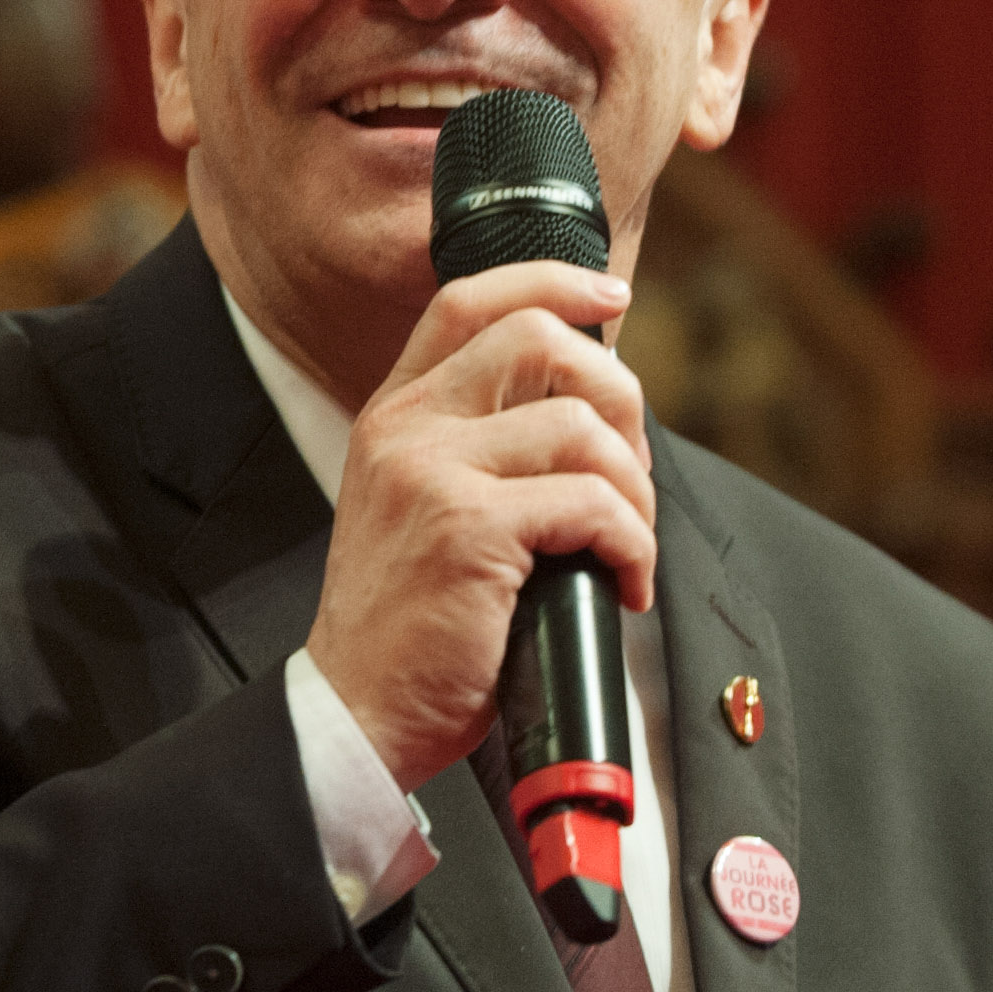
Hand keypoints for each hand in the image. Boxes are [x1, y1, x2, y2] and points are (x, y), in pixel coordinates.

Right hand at [304, 261, 654, 788]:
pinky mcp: (469, 530)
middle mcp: (406, 428)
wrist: (357, 711)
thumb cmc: (408, 627)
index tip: (611, 295)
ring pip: (581, 428)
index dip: (550, 280)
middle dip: (619, 392)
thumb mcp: (419, 509)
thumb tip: (587, 413)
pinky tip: (621, 586)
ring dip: (635, 491)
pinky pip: (592, 506)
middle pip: (538, 337)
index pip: (468, 300)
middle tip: (632, 467)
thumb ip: (474, 448)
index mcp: (393, 414)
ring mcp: (433, 474)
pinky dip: (631, 546)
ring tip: (628, 547)